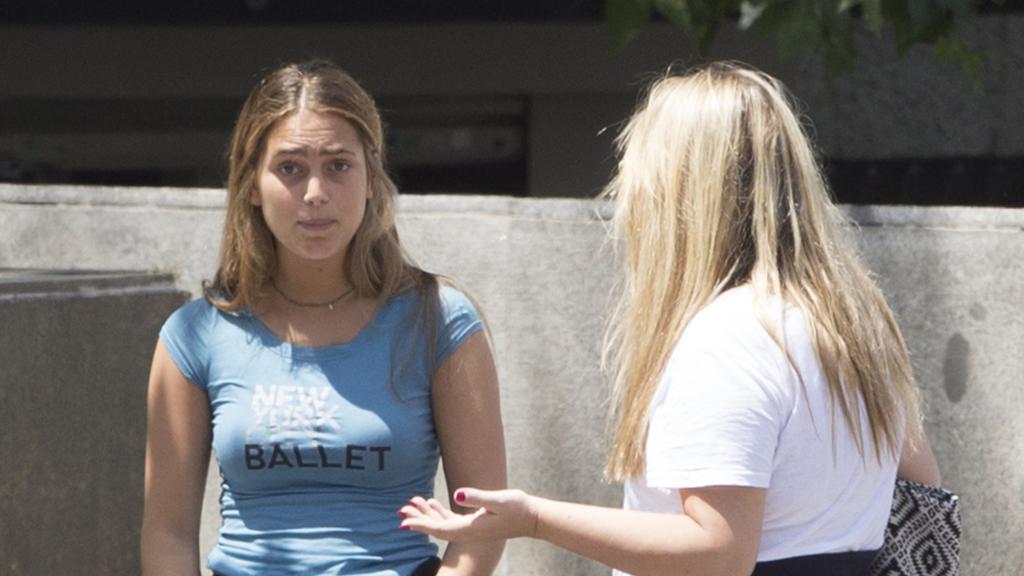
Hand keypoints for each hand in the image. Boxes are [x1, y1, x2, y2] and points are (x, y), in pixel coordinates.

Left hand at [399, 488, 537, 542]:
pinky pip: (451, 520)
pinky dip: (439, 513)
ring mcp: (472, 529)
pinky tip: (431, 503)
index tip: (403, 521)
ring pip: (442, 524)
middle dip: (417, 519)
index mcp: (470, 529)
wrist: (533, 518)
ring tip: (410, 504)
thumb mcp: (497, 500)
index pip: (438, 528)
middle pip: (436, 528)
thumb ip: (477, 497)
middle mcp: (468, 532)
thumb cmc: (518, 508)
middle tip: (400, 510)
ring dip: (426, 514)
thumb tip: (457, 494)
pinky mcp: (476, 523)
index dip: (420, 524)